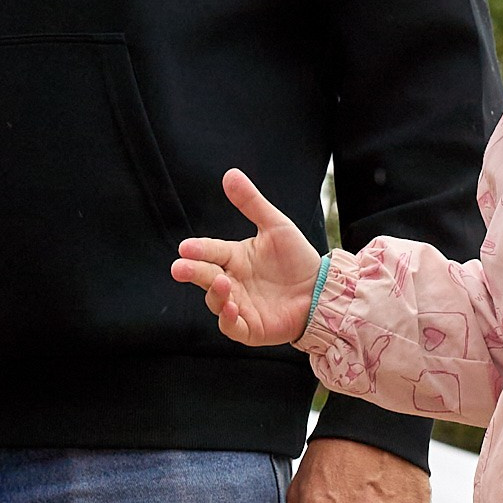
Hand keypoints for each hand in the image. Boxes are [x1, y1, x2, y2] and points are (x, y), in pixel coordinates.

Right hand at [173, 169, 321, 345]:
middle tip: (179, 268)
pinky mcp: (250, 328)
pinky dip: (228, 319)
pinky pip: (232, 327)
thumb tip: (230, 173)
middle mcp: (232, 282)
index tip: (186, 247)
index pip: (211, 251)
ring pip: (216, 301)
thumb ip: (251, 203)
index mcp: (234, 258)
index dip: (199, 250)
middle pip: (206, 277)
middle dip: (192, 272)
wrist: (323, 290)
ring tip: (223, 283)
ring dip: (215, 294)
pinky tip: (231, 308)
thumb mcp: (276, 226)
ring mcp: (239, 306)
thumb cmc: (297, 258)